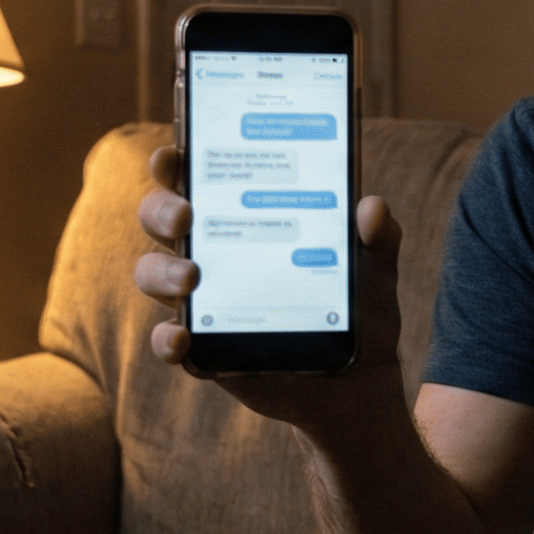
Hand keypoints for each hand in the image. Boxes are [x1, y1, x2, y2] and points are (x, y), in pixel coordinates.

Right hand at [131, 144, 406, 428]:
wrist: (360, 381)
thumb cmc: (359, 308)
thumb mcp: (376, 268)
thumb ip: (380, 236)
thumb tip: (372, 209)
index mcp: (245, 218)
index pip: (198, 178)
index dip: (175, 162)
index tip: (173, 153)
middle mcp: (213, 252)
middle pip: (160, 219)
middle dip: (162, 209)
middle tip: (187, 215)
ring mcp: (202, 301)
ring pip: (153, 274)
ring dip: (162, 271)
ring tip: (192, 277)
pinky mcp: (204, 348)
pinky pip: (168, 341)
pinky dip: (166, 339)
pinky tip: (182, 337)